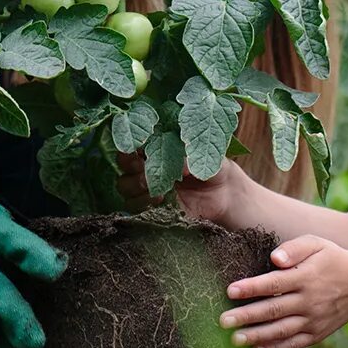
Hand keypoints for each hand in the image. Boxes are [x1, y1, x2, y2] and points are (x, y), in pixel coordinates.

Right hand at [115, 152, 250, 225]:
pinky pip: (134, 206)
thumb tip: (179, 165)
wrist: (225, 195)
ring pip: (124, 185)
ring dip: (135, 185)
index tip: (139, 147)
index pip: (134, 141)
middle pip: (123, 163)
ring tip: (154, 186)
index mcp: (158, 145)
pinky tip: (159, 199)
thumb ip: (190, 157)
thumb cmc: (214, 166)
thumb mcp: (206, 155)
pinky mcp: (152, 206)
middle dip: (130, 164)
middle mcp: (148, 164)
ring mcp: (148, 186)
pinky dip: (142, 203)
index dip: (132, 143)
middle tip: (143, 166)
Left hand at [219, 235, 347, 347]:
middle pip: (273, 310)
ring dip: (256, 336)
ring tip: (234, 340)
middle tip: (222, 321)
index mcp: (305, 277)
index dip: (251, 288)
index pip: (274, 283)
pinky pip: (293, 344)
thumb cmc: (332, 260)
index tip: (230, 291)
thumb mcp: (317, 244)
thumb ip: (294, 248)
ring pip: (281, 330)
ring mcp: (313, 320)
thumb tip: (275, 258)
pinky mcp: (316, 334)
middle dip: (246, 316)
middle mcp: (308, 301)